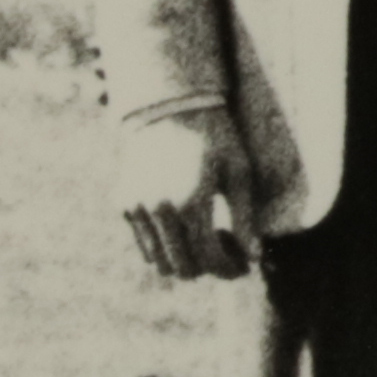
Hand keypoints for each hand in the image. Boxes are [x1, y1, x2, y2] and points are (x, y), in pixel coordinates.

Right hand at [122, 118, 253, 284]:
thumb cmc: (215, 137)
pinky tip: (185, 230)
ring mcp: (136, 208)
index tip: (244, 265)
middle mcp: (158, 210)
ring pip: (159, 262)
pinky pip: (144, 244)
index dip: (230, 269)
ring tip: (207, 240)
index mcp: (190, 202)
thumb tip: (253, 258)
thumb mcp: (239, 174)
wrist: (171, 107)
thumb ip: (244, 219)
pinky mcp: (123, 203)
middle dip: (209, 269)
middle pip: (182, 268)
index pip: (209, 258)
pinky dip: (165, 247)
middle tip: (228, 254)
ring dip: (185, 262)